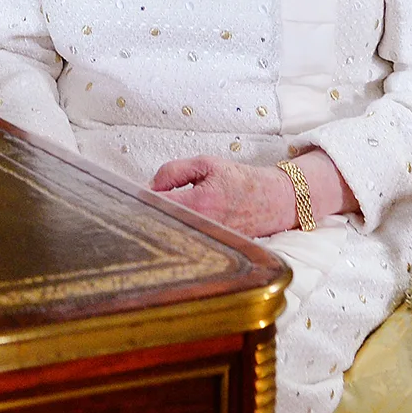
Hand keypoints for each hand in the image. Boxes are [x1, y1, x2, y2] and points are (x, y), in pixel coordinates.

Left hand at [151, 156, 297, 238]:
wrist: (275, 200)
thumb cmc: (242, 181)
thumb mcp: (206, 164)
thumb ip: (173, 171)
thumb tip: (150, 185)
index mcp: (199, 203)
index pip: (156, 204)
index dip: (142, 198)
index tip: (136, 194)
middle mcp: (203, 226)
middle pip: (160, 225)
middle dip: (150, 213)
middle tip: (145, 204)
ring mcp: (208, 240)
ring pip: (172, 235)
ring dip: (162, 224)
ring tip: (161, 213)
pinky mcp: (213, 248)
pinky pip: (186, 242)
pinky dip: (177, 233)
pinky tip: (177, 224)